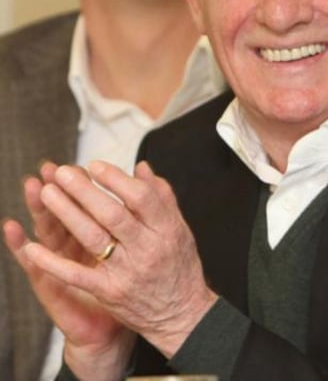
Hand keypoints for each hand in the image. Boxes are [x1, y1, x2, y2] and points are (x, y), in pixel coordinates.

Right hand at [3, 162, 134, 379]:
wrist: (121, 330)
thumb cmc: (131, 287)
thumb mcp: (140, 247)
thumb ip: (141, 214)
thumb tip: (147, 175)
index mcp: (98, 236)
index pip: (91, 204)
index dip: (87, 184)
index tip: (83, 163)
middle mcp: (77, 247)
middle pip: (68, 212)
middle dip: (61, 189)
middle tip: (51, 167)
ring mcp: (63, 265)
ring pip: (48, 231)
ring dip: (41, 209)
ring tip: (32, 186)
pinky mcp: (53, 287)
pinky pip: (37, 265)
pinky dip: (23, 247)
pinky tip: (13, 229)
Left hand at [10, 160, 216, 361]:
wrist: (182, 314)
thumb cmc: (179, 269)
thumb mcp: (180, 230)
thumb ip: (162, 198)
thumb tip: (142, 168)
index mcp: (167, 229)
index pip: (141, 197)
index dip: (116, 179)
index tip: (94, 166)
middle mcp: (148, 248)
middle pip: (113, 214)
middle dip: (84, 191)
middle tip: (63, 174)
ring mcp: (128, 271)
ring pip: (93, 238)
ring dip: (67, 214)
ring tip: (47, 194)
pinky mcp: (110, 291)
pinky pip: (76, 275)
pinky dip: (52, 262)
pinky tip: (32, 248)